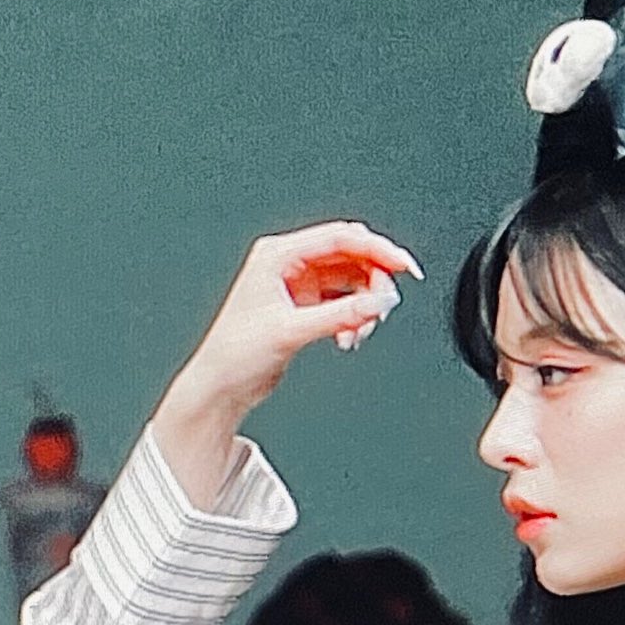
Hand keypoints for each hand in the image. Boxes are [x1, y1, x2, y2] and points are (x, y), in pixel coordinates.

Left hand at [163, 220, 420, 425]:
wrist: (220, 386)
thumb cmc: (234, 354)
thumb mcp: (290, 330)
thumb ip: (340, 314)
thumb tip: (379, 302)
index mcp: (277, 255)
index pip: (340, 238)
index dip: (378, 249)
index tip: (404, 265)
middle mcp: (288, 264)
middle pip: (350, 255)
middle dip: (374, 279)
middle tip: (386, 303)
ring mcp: (297, 284)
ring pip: (350, 279)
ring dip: (365, 303)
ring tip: (361, 329)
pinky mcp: (303, 306)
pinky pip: (343, 301)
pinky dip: (354, 316)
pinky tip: (349, 336)